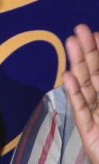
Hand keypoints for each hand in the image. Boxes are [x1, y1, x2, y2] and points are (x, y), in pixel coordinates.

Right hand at [62, 24, 98, 163]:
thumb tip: (91, 74)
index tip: (95, 33)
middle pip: (95, 74)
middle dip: (87, 52)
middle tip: (78, 29)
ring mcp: (97, 118)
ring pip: (86, 88)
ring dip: (78, 66)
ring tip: (69, 44)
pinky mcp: (88, 133)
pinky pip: (81, 110)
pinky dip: (74, 94)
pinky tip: (67, 77)